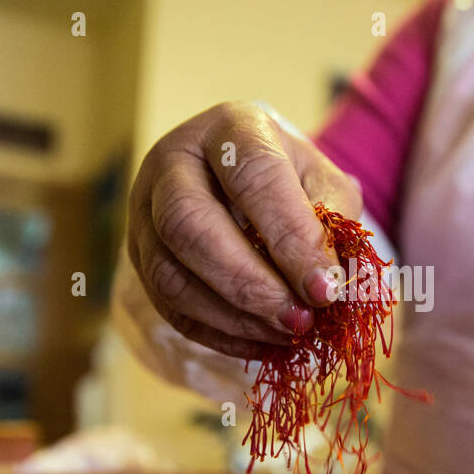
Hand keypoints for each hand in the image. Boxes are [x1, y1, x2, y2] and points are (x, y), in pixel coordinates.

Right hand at [126, 101, 362, 359]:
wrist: (243, 180)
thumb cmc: (290, 182)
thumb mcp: (322, 184)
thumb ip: (334, 224)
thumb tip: (333, 285)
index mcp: (230, 130)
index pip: (254, 178)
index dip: (290, 237)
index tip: (325, 289)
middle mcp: (175, 163)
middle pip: (189, 224)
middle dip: (249, 282)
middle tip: (299, 320)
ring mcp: (145, 211)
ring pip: (169, 273)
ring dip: (233, 316)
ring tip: (285, 334)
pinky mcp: (139, 256)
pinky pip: (168, 307)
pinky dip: (218, 334)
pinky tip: (261, 343)